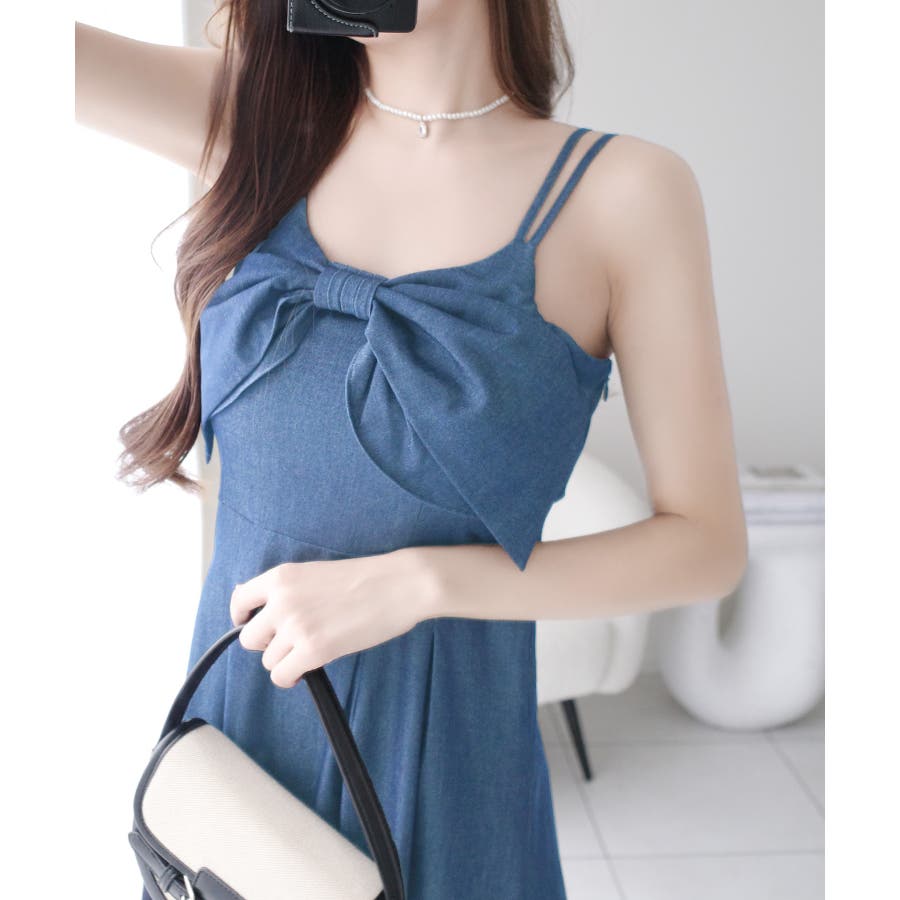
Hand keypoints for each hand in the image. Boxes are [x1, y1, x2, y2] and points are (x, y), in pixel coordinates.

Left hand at [229, 548, 441, 687]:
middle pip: (249, 638)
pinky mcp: (313, 650)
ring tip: (309, 652)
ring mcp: (295, 626)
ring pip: (267, 660)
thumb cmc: (368, 578)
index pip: (240, 599)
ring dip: (286, 660)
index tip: (248, 625)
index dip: (242, 618)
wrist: (399, 584)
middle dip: (268, 644)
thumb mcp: (317, 573)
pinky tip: (306, 670)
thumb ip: (289, 590)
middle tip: (292, 642)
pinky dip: (291, 677)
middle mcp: (281, 600)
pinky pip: (282, 675)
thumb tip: (265, 610)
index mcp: (282, 576)